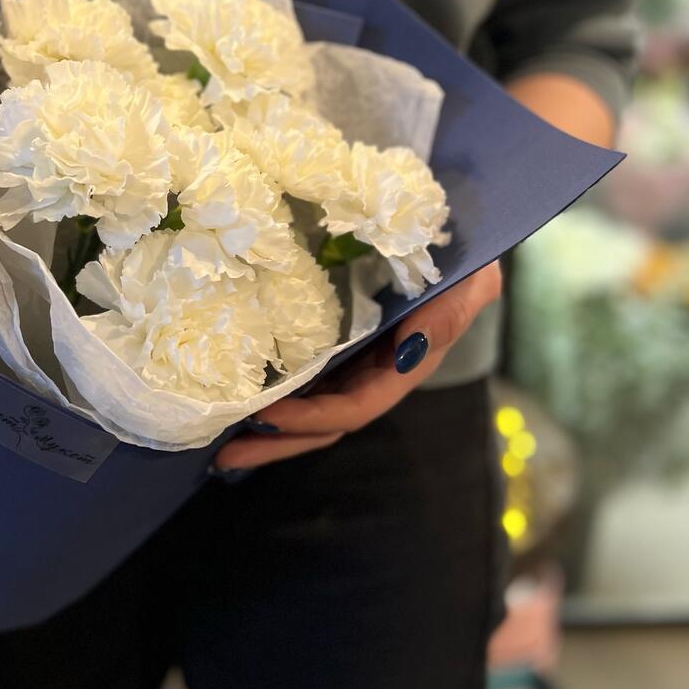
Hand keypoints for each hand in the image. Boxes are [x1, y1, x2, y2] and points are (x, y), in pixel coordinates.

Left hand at [213, 261, 501, 470]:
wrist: (454, 232)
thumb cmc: (464, 253)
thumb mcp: (470, 279)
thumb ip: (447, 316)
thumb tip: (406, 356)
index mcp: (406, 364)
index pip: (357, 406)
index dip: (313, 417)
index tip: (264, 416)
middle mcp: (377, 371)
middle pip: (326, 421)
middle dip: (277, 442)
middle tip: (221, 457)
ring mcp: (356, 358)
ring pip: (311, 405)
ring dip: (269, 426)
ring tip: (218, 440)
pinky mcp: (337, 339)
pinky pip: (305, 373)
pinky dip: (275, 390)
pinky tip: (237, 393)